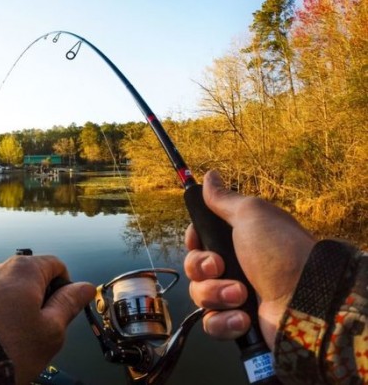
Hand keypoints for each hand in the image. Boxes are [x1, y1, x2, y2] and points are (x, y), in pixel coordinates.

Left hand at [0, 254, 95, 384]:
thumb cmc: (10, 346)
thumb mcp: (51, 330)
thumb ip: (69, 304)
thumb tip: (85, 287)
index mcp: (25, 268)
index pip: (57, 265)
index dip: (66, 287)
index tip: (64, 311)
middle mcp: (1, 267)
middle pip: (34, 276)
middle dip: (42, 300)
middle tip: (42, 330)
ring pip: (13, 290)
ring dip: (21, 309)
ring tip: (17, 337)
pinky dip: (2, 314)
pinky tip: (0, 336)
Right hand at [184, 170, 315, 348]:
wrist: (306, 301)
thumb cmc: (280, 252)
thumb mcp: (251, 215)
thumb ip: (224, 199)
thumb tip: (209, 175)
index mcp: (237, 241)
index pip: (198, 240)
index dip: (193, 241)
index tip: (198, 240)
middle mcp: (235, 267)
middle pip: (194, 267)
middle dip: (202, 268)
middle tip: (220, 267)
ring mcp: (235, 296)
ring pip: (200, 295)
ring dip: (216, 294)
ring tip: (241, 295)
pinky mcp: (237, 323)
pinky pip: (212, 323)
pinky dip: (223, 321)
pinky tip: (242, 318)